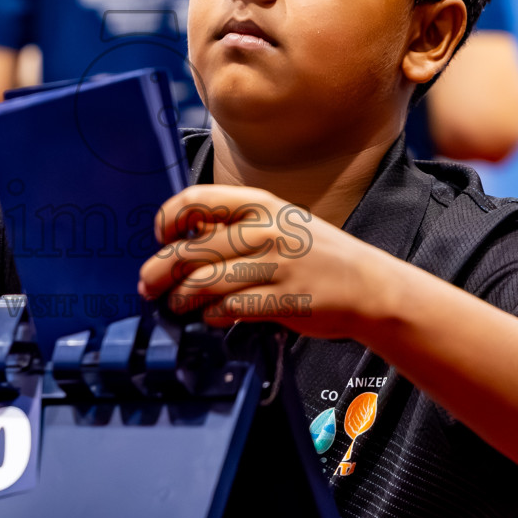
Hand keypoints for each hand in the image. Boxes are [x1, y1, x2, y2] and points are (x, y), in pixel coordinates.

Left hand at [138, 185, 409, 339]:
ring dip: (181, 299)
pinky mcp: (284, 300)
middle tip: (147, 285)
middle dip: (159, 271)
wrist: (370, 287)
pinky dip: (212, 316)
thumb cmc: (316, 256)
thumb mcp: (279, 223)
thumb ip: (234, 227)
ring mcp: (276, 265)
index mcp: (261, 204)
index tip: (160, 236)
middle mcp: (266, 229)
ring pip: (203, 283)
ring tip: (178, 305)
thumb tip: (181, 236)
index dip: (167, 218)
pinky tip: (212, 317)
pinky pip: (229, 310)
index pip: (194, 200)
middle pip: (190, 250)